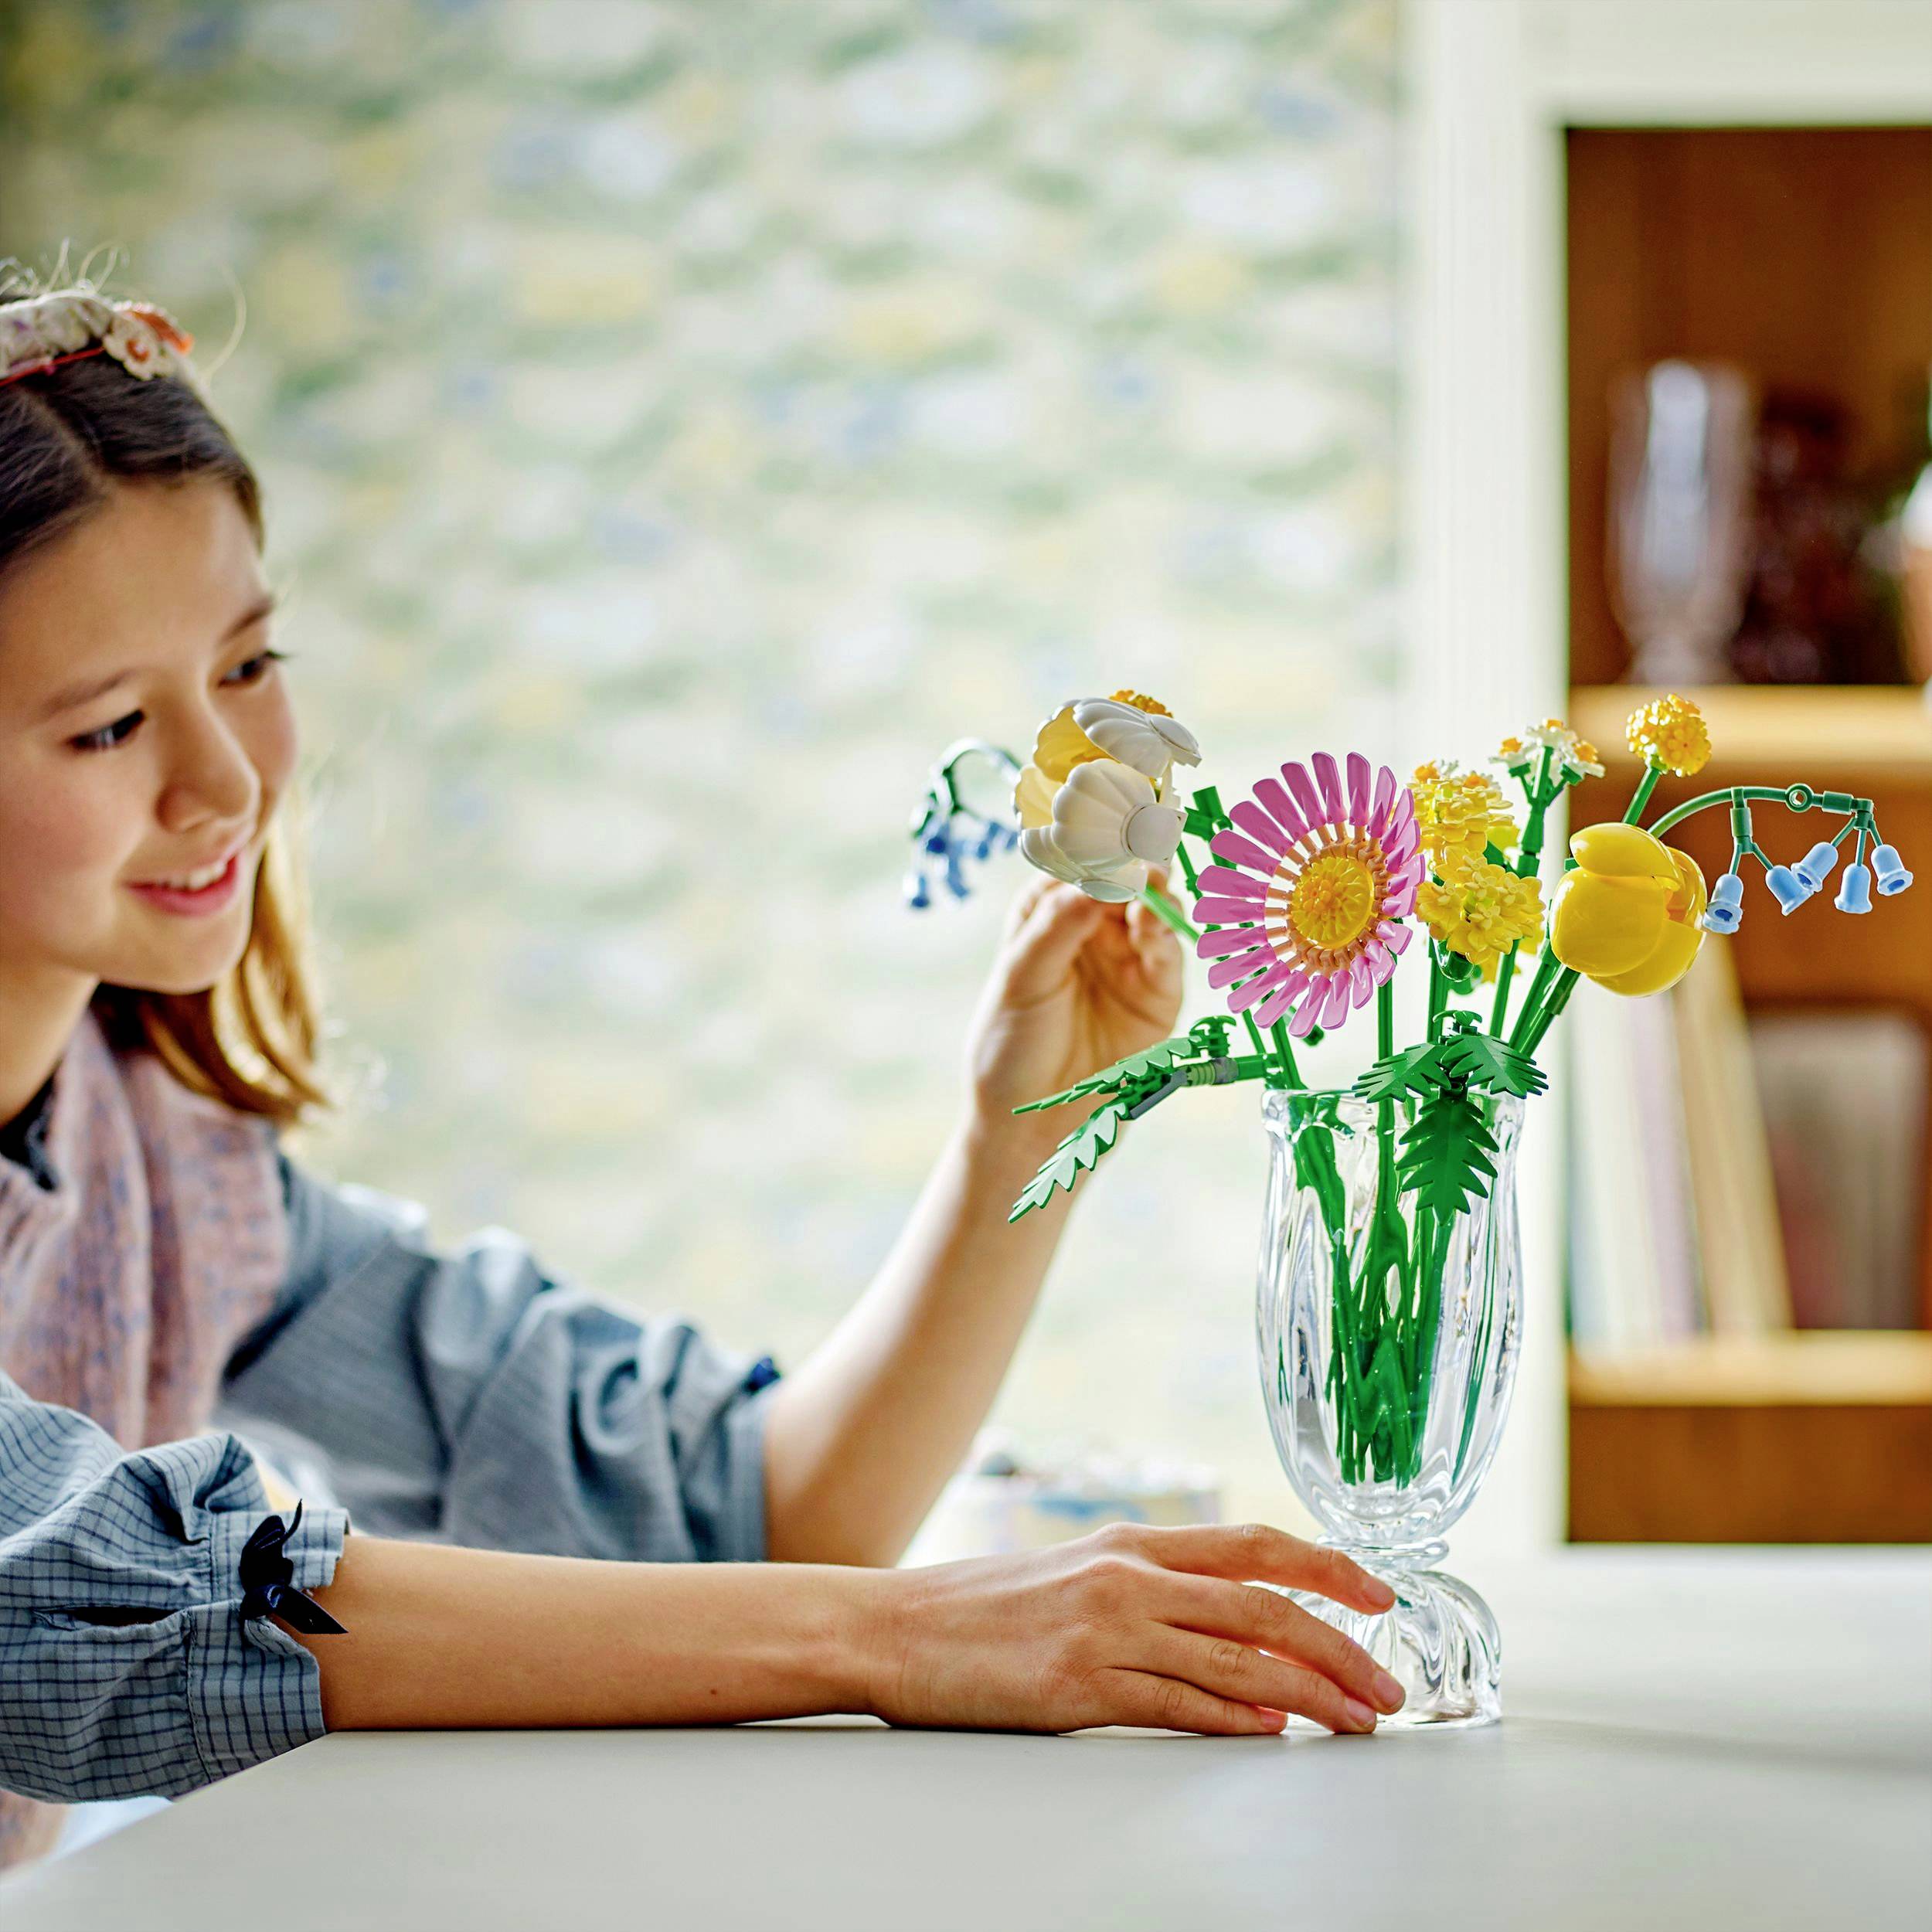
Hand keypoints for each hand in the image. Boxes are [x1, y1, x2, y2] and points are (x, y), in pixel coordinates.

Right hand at [853, 1521, 1404, 1735]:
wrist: (893, 1628)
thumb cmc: (983, 1608)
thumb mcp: (1076, 1575)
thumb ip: (1153, 1594)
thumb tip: (1237, 1636)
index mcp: (1131, 1543)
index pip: (1254, 1546)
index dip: (1328, 1567)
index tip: (1380, 1595)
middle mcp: (1127, 1576)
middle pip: (1263, 1606)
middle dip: (1340, 1648)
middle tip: (1388, 1688)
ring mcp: (1103, 1630)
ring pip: (1235, 1659)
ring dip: (1309, 1694)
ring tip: (1354, 1722)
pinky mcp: (1077, 1686)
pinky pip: (1176, 1704)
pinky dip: (1234, 1719)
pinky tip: (1272, 1732)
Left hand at [962, 869, 1184, 1135]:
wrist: (1034, 1124)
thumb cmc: (1009, 1047)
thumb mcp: (1020, 980)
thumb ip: (1056, 927)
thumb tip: (1097, 877)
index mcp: (1046, 914)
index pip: (1073, 864)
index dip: (1089, 843)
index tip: (1100, 824)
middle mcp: (1089, 927)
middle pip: (1120, 877)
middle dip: (1129, 858)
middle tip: (1137, 843)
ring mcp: (1126, 956)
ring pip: (1149, 906)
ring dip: (1151, 888)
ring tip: (1148, 880)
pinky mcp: (1157, 991)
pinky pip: (1167, 951)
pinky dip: (1164, 930)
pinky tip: (1153, 920)